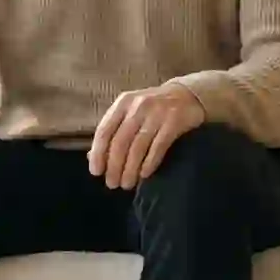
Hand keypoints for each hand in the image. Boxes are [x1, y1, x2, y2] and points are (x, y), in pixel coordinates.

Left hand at [91, 83, 207, 190]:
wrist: (187, 95)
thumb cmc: (153, 108)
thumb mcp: (131, 112)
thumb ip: (113, 130)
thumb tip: (92, 156)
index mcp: (123, 103)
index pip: (104, 130)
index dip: (98, 153)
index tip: (96, 172)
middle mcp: (138, 106)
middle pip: (120, 141)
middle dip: (114, 166)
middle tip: (112, 184)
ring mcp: (157, 113)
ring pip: (138, 146)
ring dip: (131, 169)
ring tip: (127, 184)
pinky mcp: (174, 121)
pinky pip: (158, 146)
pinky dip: (150, 162)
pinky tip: (144, 174)